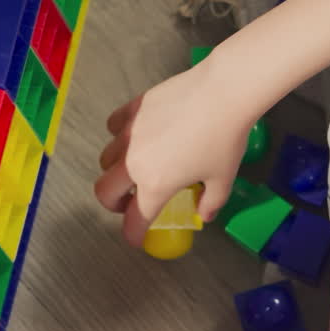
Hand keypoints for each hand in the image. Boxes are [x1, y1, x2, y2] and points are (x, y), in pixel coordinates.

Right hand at [95, 53, 251, 245]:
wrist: (223, 92)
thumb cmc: (225, 139)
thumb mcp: (223, 180)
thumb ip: (210, 203)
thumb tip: (203, 214)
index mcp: (155, 186)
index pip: (133, 221)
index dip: (133, 236)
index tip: (136, 238)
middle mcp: (134, 163)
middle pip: (104, 192)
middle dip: (113, 204)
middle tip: (129, 202)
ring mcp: (129, 133)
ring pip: (105, 159)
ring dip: (115, 170)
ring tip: (134, 166)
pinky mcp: (132, 109)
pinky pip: (113, 127)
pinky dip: (118, 136)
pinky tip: (135, 135)